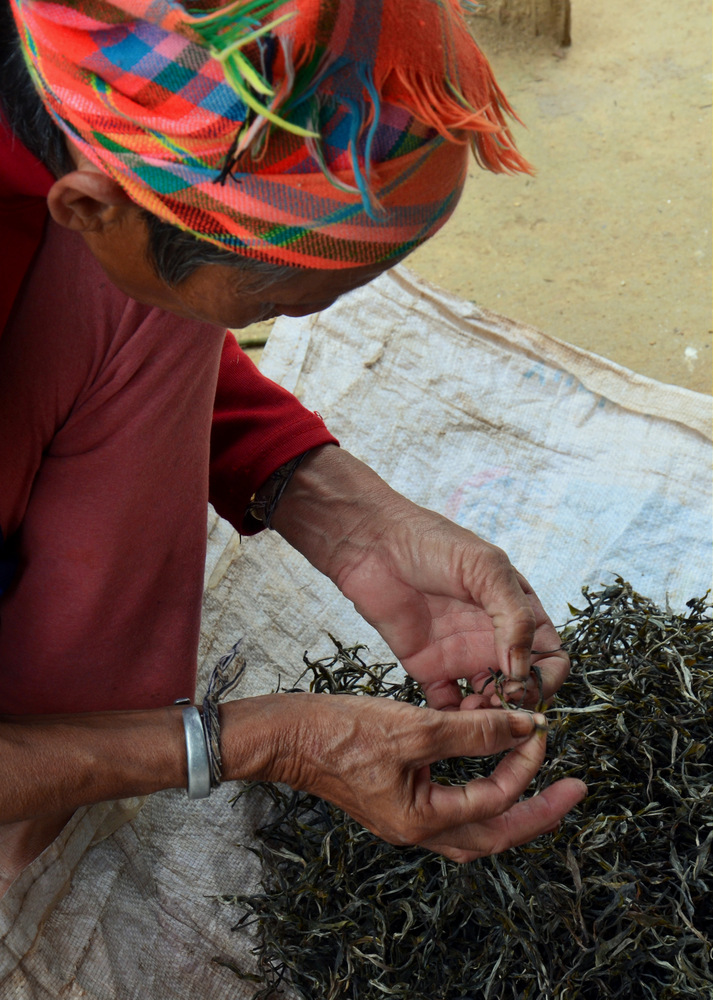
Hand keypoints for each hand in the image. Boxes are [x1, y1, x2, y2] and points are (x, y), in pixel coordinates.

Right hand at [225, 693, 585, 861]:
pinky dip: (477, 789)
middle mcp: (418, 830)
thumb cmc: (342, 732)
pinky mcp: (396, 799)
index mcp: (423, 822)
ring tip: (538, 781)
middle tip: (573, 790)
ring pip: (473, 824)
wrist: (288, 735)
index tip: (540, 729)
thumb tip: (526, 725)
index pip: (495, 800)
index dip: (524, 764)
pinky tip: (485, 764)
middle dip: (537, 812)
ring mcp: (406, 818)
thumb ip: (475, 729)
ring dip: (509, 805)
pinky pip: (451, 806)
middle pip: (494, 834)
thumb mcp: (416, 727)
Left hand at [273, 446, 568, 710]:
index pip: (550, 657)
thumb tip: (523, 668)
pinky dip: (451, 719)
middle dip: (516, 706)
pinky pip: (447, 704)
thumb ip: (514, 616)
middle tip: (495, 710)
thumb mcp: (485, 569)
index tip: (520, 686)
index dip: (544, 679)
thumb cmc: (432, 542)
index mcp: (517, 610)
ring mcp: (461, 654)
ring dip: (486, 718)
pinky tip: (446, 719)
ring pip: (487, 703)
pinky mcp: (428, 667)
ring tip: (470, 716)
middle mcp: (493, 637)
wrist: (371, 544)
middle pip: (521, 687)